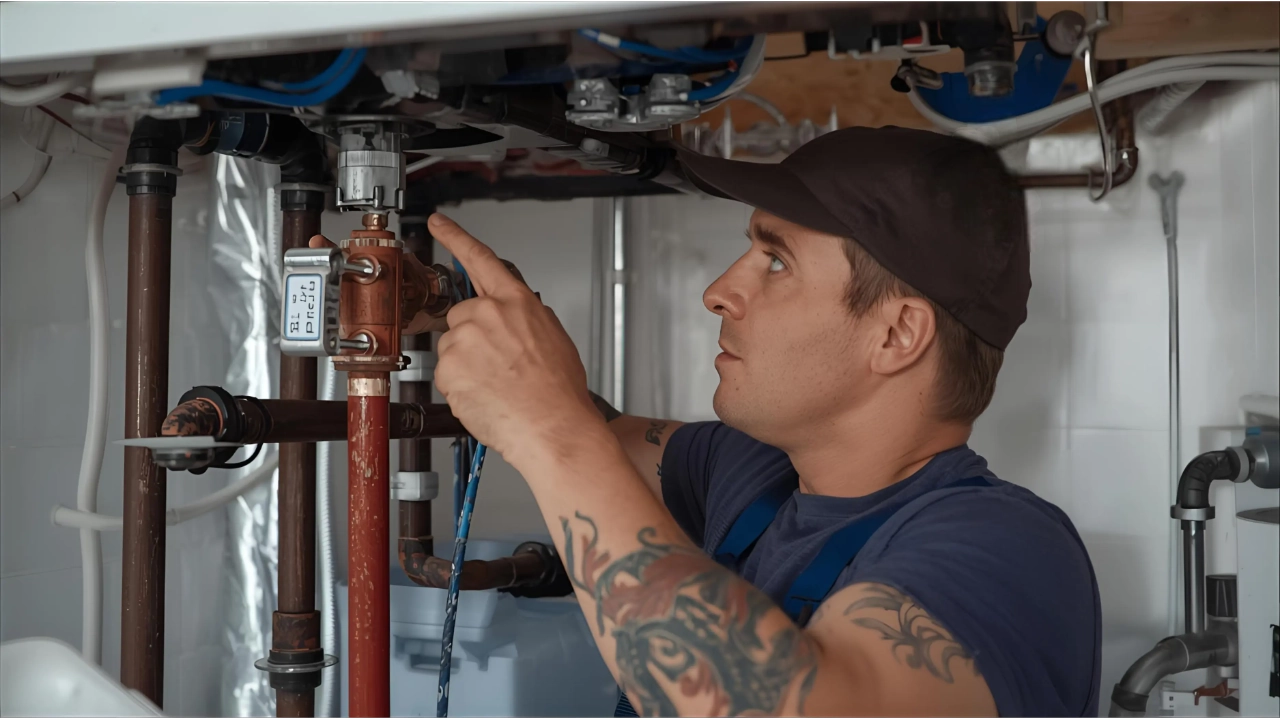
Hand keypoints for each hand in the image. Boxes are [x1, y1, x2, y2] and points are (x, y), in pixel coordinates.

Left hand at [428, 213, 603, 461]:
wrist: (552, 427)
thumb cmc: (559, 392)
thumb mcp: (555, 339)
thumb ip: (528, 318)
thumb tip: (517, 318)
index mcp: (515, 302)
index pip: (480, 259)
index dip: (456, 237)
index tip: (438, 222)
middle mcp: (487, 314)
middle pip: (461, 317)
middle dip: (471, 339)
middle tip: (495, 366)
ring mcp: (464, 340)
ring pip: (452, 349)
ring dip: (466, 366)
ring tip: (496, 386)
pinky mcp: (449, 368)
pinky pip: (446, 376)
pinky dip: (460, 388)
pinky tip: (485, 397)